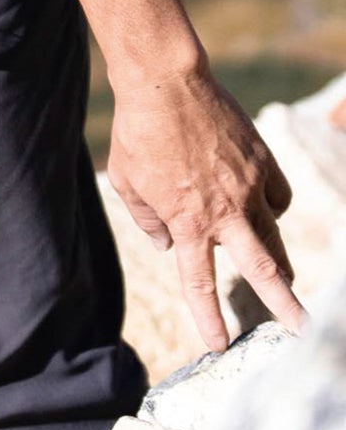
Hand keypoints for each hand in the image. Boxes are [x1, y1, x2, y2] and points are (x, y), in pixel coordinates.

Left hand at [107, 60, 305, 352]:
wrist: (166, 83)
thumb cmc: (138, 132)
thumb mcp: (128, 181)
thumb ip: (148, 219)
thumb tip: (166, 245)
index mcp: (187, 221)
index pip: (199, 281)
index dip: (209, 318)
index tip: (221, 346)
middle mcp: (225, 211)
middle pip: (262, 268)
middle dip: (283, 303)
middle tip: (301, 331)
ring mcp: (250, 186)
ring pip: (274, 234)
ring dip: (279, 259)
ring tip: (286, 281)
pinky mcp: (264, 162)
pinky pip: (277, 198)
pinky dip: (272, 209)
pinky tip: (263, 211)